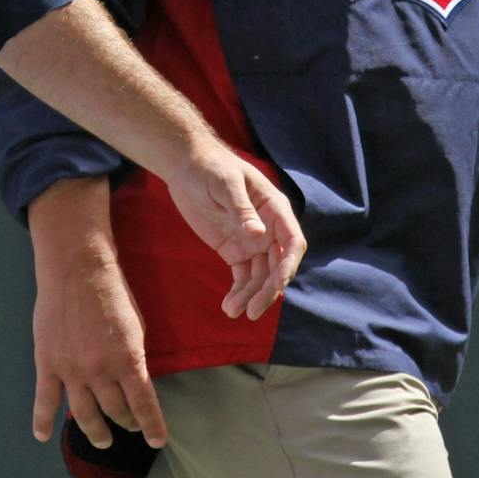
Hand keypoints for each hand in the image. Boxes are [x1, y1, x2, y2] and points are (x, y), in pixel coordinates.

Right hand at [31, 247, 162, 448]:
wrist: (76, 269)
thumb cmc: (111, 293)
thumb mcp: (136, 327)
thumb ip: (134, 358)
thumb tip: (134, 383)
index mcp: (128, 360)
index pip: (144, 405)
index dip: (152, 427)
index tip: (156, 440)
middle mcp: (100, 371)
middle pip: (116, 411)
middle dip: (126, 423)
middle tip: (128, 426)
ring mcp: (72, 370)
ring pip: (85, 415)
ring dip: (96, 432)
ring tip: (103, 440)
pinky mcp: (48, 364)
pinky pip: (45, 401)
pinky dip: (43, 422)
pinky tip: (43, 435)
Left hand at [161, 146, 305, 318]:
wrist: (186, 166)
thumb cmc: (211, 167)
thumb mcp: (226, 184)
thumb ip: (242, 209)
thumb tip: (259, 234)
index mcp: (275, 209)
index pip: (292, 241)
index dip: (289, 265)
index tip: (279, 285)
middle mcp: (269, 229)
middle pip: (278, 265)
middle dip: (268, 289)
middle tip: (252, 310)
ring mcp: (252, 242)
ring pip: (261, 276)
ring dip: (251, 295)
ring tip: (233, 311)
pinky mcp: (234, 250)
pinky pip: (243, 276)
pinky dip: (239, 292)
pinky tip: (229, 306)